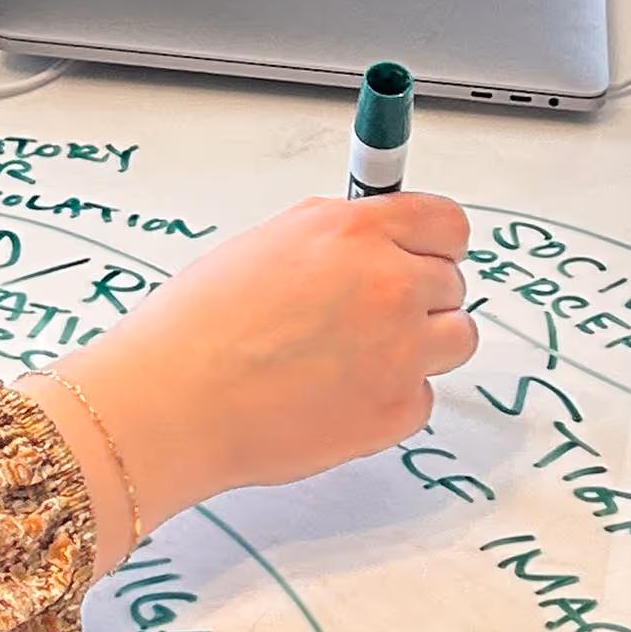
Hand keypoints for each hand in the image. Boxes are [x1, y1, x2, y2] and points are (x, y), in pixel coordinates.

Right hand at [20, 194, 475, 551]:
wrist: (174, 401)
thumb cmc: (197, 329)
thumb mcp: (266, 247)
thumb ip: (333, 240)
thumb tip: (368, 244)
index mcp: (353, 232)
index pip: (446, 223)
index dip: (436, 243)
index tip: (429, 255)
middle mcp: (387, 282)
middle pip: (452, 283)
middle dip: (419, 300)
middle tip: (368, 321)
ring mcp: (400, 347)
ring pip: (456, 339)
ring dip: (420, 348)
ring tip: (358, 361)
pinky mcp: (396, 408)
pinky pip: (422, 398)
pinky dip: (390, 402)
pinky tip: (337, 399)